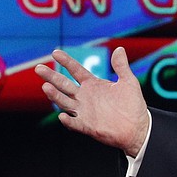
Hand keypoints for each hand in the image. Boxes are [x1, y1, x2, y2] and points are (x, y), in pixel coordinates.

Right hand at [35, 47, 149, 157]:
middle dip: (52, 76)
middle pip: (64, 84)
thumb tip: (119, 49)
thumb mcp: (128, 82)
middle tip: (39, 68)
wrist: (138, 128)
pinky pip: (74, 123)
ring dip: (55, 95)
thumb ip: (121, 66)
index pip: (76, 70)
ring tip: (46, 87)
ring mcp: (84, 111)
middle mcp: (85, 96)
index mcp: (93, 85)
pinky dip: (68, 120)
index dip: (66, 61)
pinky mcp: (87, 126)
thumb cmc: (133, 105)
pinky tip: (62, 115)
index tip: (55, 52)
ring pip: (65, 102)